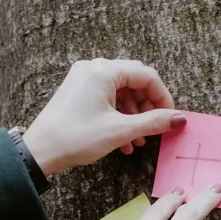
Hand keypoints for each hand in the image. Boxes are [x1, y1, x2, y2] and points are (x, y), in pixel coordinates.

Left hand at [21, 59, 183, 175]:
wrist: (40, 151)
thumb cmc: (76, 137)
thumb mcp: (120, 130)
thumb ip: (153, 122)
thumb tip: (180, 118)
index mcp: (103, 71)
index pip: (146, 75)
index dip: (163, 97)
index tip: (171, 118)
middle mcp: (93, 69)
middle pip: (134, 81)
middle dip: (148, 106)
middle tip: (156, 128)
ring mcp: (84, 79)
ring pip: (122, 91)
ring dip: (135, 115)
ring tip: (139, 140)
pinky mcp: (78, 92)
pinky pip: (107, 98)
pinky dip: (120, 115)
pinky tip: (124, 140)